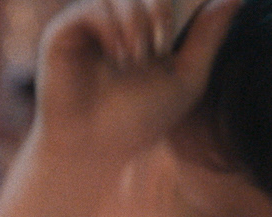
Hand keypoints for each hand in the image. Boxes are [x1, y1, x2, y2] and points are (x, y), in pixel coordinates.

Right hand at [32, 0, 238, 162]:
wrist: (96, 148)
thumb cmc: (139, 119)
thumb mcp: (186, 78)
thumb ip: (208, 37)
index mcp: (146, 29)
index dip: (172, 8)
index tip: (171, 42)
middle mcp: (117, 21)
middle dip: (160, 11)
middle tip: (159, 49)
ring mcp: (90, 24)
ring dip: (138, 24)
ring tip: (136, 60)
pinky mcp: (64, 31)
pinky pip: (95, 7)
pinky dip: (113, 28)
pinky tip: (118, 57)